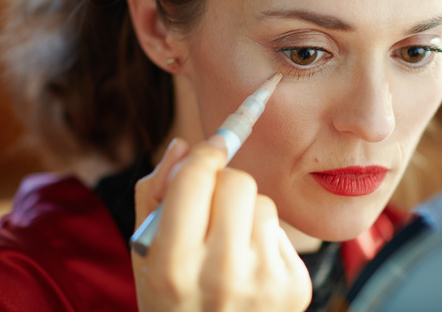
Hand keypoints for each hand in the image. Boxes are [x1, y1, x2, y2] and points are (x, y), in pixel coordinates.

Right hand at [132, 137, 312, 311]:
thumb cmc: (173, 300)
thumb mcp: (146, 255)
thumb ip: (155, 196)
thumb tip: (184, 146)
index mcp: (174, 265)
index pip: (197, 179)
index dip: (204, 154)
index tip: (209, 148)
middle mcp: (222, 274)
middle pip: (238, 182)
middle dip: (223, 184)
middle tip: (211, 207)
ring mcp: (264, 283)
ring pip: (264, 203)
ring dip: (246, 212)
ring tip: (228, 246)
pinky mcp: (295, 287)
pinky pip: (281, 231)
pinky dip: (264, 238)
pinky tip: (249, 266)